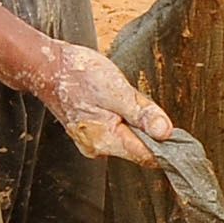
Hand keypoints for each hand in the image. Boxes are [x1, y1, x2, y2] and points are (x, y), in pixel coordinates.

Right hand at [29, 42, 182, 168]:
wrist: (47, 66)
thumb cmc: (78, 75)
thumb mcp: (117, 91)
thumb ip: (141, 113)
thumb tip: (165, 132)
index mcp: (106, 141)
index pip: (147, 156)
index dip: (165, 146)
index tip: (177, 134)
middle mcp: (97, 148)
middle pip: (138, 148)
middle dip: (147, 129)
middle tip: (139, 102)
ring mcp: (91, 141)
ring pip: (126, 138)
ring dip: (133, 122)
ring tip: (120, 98)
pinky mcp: (89, 132)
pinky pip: (114, 130)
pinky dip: (120, 118)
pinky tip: (112, 101)